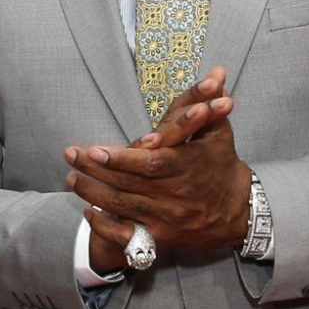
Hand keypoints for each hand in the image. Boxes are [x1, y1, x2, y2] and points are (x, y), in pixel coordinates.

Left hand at [66, 68, 236, 270]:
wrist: (239, 213)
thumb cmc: (222, 166)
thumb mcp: (219, 133)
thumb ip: (208, 104)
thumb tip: (217, 71)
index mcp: (185, 167)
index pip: (149, 164)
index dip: (120, 159)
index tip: (94, 150)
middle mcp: (174, 195)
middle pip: (128, 185)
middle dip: (94, 171)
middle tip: (70, 156)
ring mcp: (166, 219)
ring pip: (123, 208)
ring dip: (93, 193)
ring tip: (71, 178)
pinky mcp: (162, 237)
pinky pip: (128, 236)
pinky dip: (106, 226)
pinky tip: (88, 212)